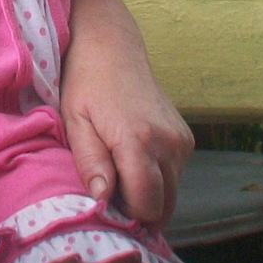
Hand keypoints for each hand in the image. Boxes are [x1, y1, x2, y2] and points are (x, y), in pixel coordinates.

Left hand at [59, 0, 193, 224]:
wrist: (112, 49)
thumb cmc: (85, 85)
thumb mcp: (75, 123)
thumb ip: (91, 163)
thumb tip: (103, 200)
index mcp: (139, 141)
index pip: (146, 205)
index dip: (124, 213)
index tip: (104, 202)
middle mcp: (169, 144)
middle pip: (164, 207)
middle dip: (138, 210)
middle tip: (110, 191)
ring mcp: (182, 142)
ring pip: (172, 194)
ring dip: (148, 195)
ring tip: (119, 172)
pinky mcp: (186, 139)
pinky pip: (175, 176)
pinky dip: (157, 179)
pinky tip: (133, 161)